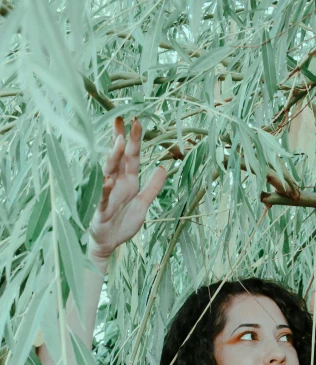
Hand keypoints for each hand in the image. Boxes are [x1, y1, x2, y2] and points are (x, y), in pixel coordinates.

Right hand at [88, 116, 166, 259]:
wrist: (109, 243)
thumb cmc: (123, 222)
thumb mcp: (143, 203)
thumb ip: (153, 187)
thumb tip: (164, 167)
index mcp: (128, 181)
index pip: (131, 156)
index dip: (133, 140)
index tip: (135, 121)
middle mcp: (116, 183)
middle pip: (118, 158)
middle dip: (119, 139)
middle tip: (120, 119)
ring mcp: (107, 194)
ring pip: (109, 171)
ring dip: (113, 157)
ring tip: (118, 142)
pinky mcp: (101, 209)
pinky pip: (103, 197)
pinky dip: (105, 188)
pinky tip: (108, 179)